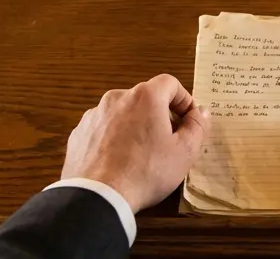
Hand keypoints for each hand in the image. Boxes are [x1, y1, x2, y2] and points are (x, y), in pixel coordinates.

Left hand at [62, 74, 209, 211]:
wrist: (97, 197)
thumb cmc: (146, 172)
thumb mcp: (184, 152)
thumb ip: (197, 127)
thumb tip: (200, 112)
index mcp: (145, 96)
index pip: (170, 83)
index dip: (183, 100)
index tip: (188, 121)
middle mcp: (117, 98)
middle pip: (145, 98)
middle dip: (160, 115)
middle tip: (168, 141)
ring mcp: (94, 114)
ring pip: (123, 113)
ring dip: (135, 126)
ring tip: (141, 155)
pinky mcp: (79, 133)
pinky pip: (103, 128)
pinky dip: (113, 138)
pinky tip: (118, 161)